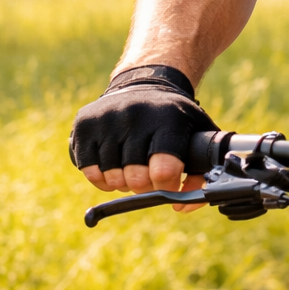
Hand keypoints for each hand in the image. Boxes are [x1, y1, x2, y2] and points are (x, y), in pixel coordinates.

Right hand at [69, 65, 216, 210]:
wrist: (144, 83)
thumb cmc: (175, 119)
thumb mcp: (199, 134)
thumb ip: (203, 172)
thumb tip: (182, 206)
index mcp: (168, 118)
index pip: (164, 169)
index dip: (166, 186)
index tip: (169, 183)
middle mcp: (135, 114)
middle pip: (136, 178)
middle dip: (144, 187)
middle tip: (149, 178)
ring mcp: (107, 118)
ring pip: (111, 176)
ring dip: (122, 182)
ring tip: (132, 169)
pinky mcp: (85, 123)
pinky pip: (89, 170)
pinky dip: (101, 178)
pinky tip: (113, 168)